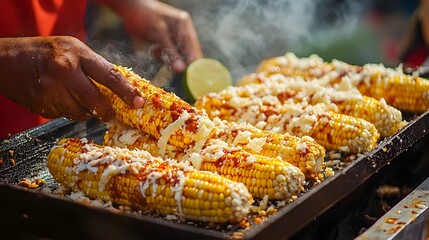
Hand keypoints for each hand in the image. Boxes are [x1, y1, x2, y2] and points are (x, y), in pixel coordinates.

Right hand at [0, 36, 143, 120]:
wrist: (6, 60)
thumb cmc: (45, 52)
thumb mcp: (73, 49)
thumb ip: (94, 66)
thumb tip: (121, 88)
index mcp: (77, 54)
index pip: (109, 75)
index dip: (127, 91)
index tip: (139, 103)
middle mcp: (65, 72)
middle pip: (97, 102)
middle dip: (106, 111)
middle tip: (110, 113)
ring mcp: (52, 90)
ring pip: (81, 113)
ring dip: (84, 111)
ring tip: (76, 98)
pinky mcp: (42, 106)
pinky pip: (64, 116)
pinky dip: (67, 111)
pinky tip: (59, 98)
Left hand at [106, 0, 202, 72]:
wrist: (129, 8)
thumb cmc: (144, 16)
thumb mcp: (158, 33)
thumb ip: (171, 52)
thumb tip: (182, 70)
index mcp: (184, 26)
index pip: (194, 49)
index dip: (195, 64)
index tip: (195, 78)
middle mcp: (181, 32)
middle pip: (186, 54)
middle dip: (177, 62)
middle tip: (168, 63)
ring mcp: (173, 37)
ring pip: (175, 57)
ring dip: (166, 58)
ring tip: (155, 49)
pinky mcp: (164, 41)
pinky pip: (166, 55)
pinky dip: (159, 56)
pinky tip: (152, 48)